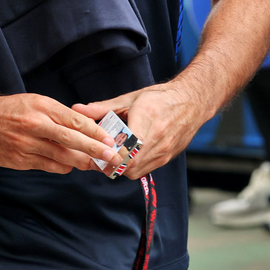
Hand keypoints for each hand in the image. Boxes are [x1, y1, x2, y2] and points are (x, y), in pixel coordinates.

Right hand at [0, 92, 117, 173]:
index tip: (109, 140)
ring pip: (61, 158)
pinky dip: (62, 167)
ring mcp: (26, 145)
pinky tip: (70, 165)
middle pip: (71, 140)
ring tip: (95, 164)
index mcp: (41, 107)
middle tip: (111, 157)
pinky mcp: (18, 160)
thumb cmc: (9, 109)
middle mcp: (34, 125)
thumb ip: (59, 114)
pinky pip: (47, 167)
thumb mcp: (35, 101)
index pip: (75, 120)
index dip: (95, 132)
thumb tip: (86, 125)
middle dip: (94, 150)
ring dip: (81, 162)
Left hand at [73, 81, 206, 179]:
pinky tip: (129, 155)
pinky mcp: (168, 158)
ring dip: (121, 167)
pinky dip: (134, 166)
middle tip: (100, 155)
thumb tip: (77, 110)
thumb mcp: (130, 99)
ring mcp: (164, 151)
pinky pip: (145, 170)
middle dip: (111, 164)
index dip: (107, 154)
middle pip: (127, 165)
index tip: (96, 150)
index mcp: (146, 120)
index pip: (123, 149)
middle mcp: (157, 139)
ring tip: (113, 155)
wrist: (192, 101)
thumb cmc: (159, 97)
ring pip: (135, 171)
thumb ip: (102, 108)